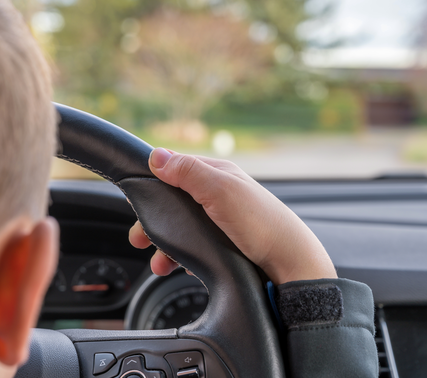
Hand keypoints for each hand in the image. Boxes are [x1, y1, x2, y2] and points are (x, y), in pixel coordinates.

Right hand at [128, 148, 336, 284]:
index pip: (176, 169)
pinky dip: (182, 259)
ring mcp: (222, 221)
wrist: (290, 265)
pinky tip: (181, 269)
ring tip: (159, 265)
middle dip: (154, 223)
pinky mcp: (226, 244)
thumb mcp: (220, 190)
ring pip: (182, 229)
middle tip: (139, 240)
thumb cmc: (260, 223)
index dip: (153, 183)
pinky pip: (195, 248)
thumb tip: (156, 156)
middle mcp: (218, 195)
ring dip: (166, 246)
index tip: (136, 200)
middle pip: (174, 204)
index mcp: (217, 175)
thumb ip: (188, 172)